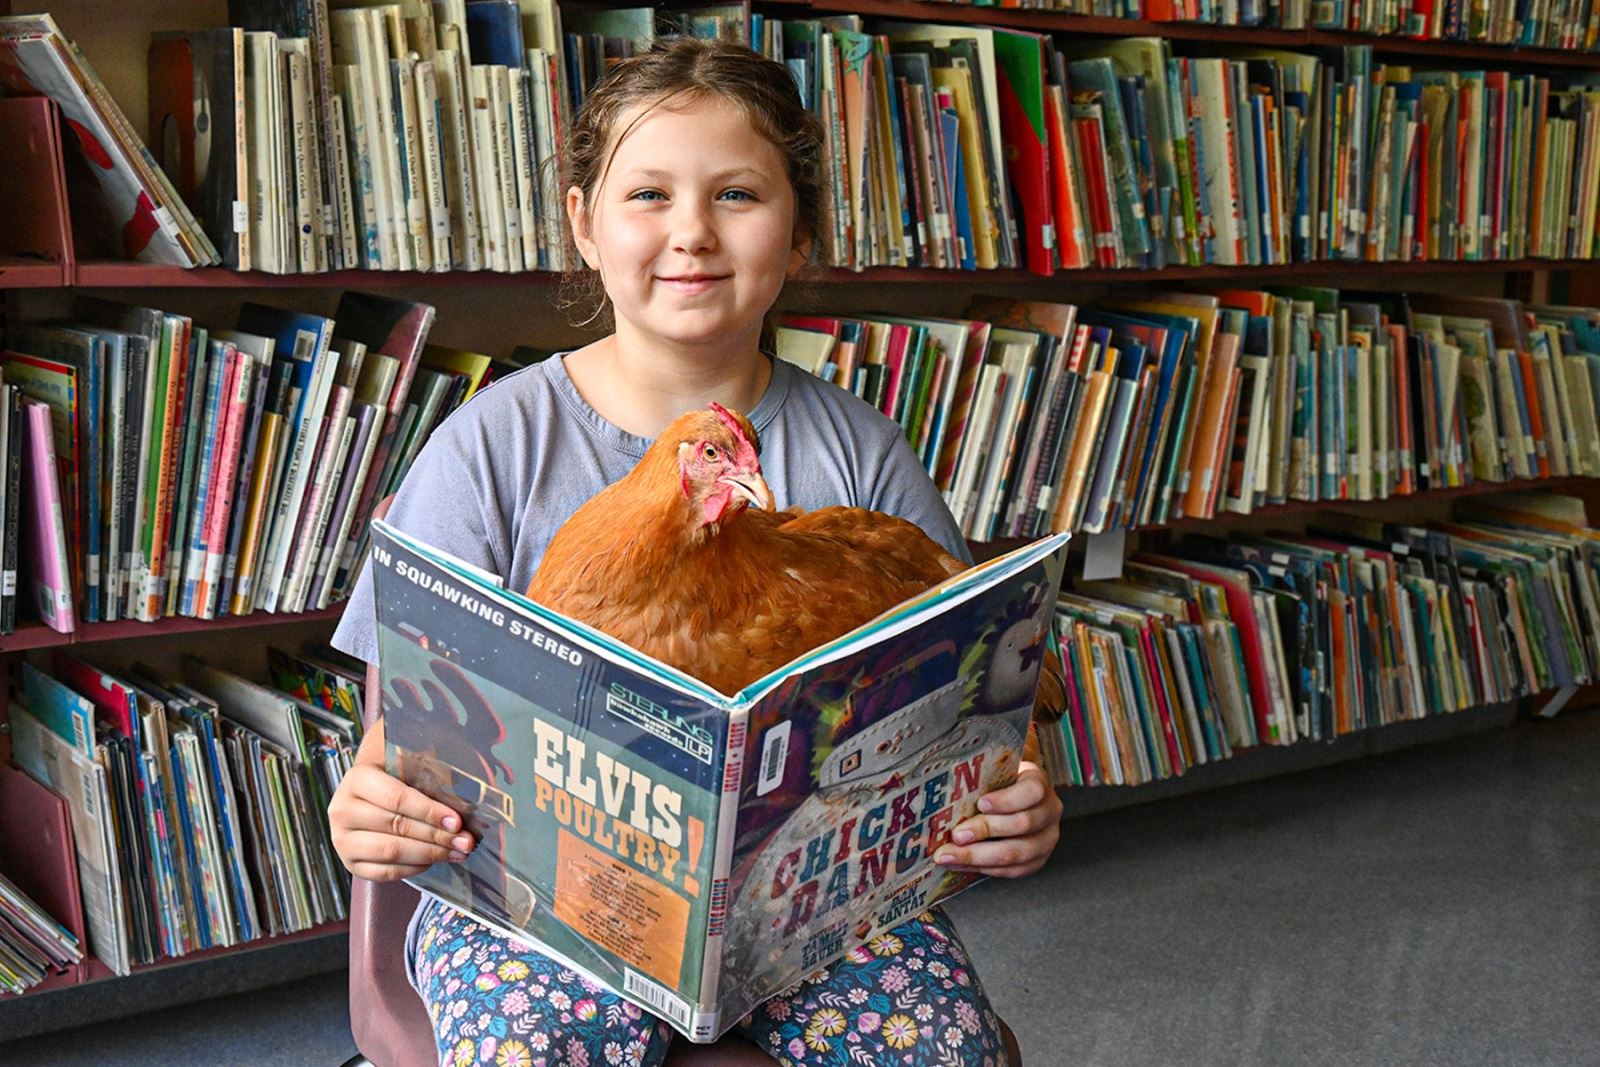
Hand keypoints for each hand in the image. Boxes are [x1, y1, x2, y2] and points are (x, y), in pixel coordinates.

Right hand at [328, 718, 476, 880]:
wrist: (368, 795)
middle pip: (396, 826)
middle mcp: (343, 810)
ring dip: (429, 854)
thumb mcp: (408, 763)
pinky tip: (433, 861)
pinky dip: (414, 868)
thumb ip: (428, 771)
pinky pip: (386, 872)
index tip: (456, 820)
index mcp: (357, 779)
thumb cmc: (394, 777)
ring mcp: (343, 840)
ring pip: (391, 852)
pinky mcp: (350, 863)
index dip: (429, 811)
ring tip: (456, 852)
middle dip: (437, 836)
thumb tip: (461, 794)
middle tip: (464, 841)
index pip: (396, 798)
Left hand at [933, 762, 1060, 877]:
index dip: (1007, 800)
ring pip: (1017, 853)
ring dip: (979, 856)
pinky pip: (1012, 870)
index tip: (980, 803)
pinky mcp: (1037, 861)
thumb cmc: (997, 784)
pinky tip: (960, 864)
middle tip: (956, 835)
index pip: (1032, 792)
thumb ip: (979, 781)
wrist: (1013, 800)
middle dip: (986, 830)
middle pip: (1022, 824)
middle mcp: (1049, 811)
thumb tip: (946, 793)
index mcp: (1038, 783)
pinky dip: (983, 868)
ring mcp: (1046, 839)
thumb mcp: (993, 774)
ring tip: (950, 855)